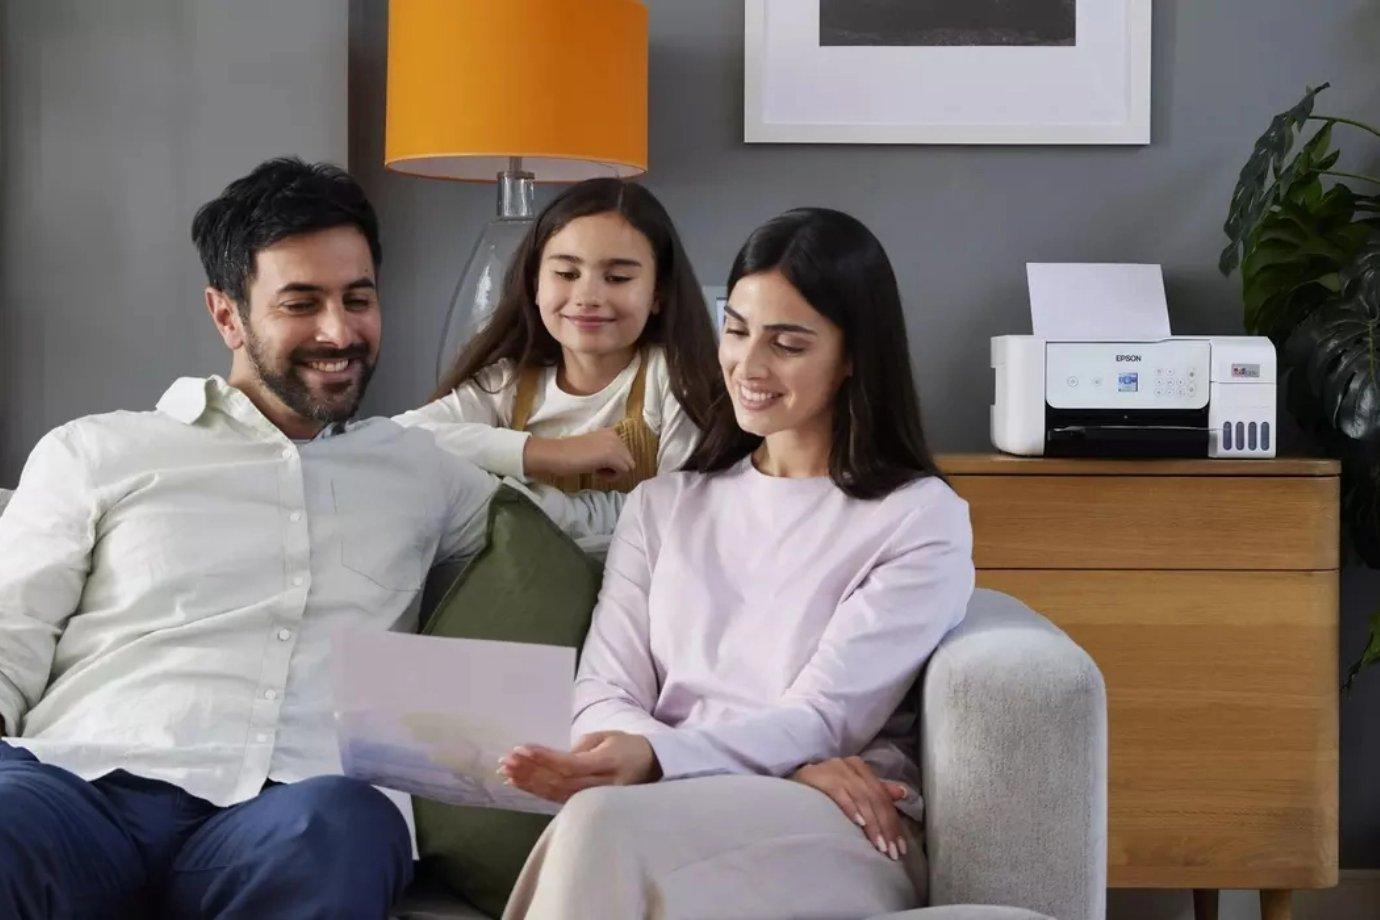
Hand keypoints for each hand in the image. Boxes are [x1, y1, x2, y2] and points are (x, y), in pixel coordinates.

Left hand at [497, 731, 660, 802]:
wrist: (648, 767)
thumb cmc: (626, 746)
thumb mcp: (607, 736)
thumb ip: (581, 747)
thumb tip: (553, 759)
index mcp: (609, 763)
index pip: (571, 765)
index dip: (545, 758)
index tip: (522, 749)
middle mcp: (602, 785)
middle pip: (560, 781)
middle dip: (530, 771)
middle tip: (506, 760)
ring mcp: (594, 799)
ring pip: (556, 793)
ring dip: (528, 782)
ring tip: (506, 771)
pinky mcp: (586, 805)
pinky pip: (558, 799)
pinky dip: (536, 791)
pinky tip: (518, 783)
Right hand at [523, 429, 634, 479]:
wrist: (555, 454)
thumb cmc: (569, 454)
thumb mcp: (593, 449)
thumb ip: (606, 452)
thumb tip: (618, 465)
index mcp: (610, 432)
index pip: (624, 453)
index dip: (613, 462)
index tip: (596, 462)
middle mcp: (614, 435)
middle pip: (628, 460)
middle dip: (615, 467)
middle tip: (596, 467)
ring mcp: (614, 444)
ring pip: (628, 466)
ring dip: (614, 472)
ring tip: (596, 469)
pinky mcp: (611, 455)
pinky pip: (623, 471)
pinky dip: (612, 476)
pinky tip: (597, 472)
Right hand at [792, 756, 909, 859]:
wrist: (791, 784)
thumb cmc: (822, 790)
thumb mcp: (852, 789)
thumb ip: (876, 791)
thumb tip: (903, 793)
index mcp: (860, 767)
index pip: (882, 797)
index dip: (894, 822)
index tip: (901, 848)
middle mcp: (850, 765)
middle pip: (875, 798)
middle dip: (886, 827)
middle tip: (892, 852)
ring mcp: (835, 769)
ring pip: (862, 798)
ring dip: (873, 824)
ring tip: (880, 845)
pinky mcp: (819, 776)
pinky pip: (840, 794)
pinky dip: (851, 808)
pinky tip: (859, 823)